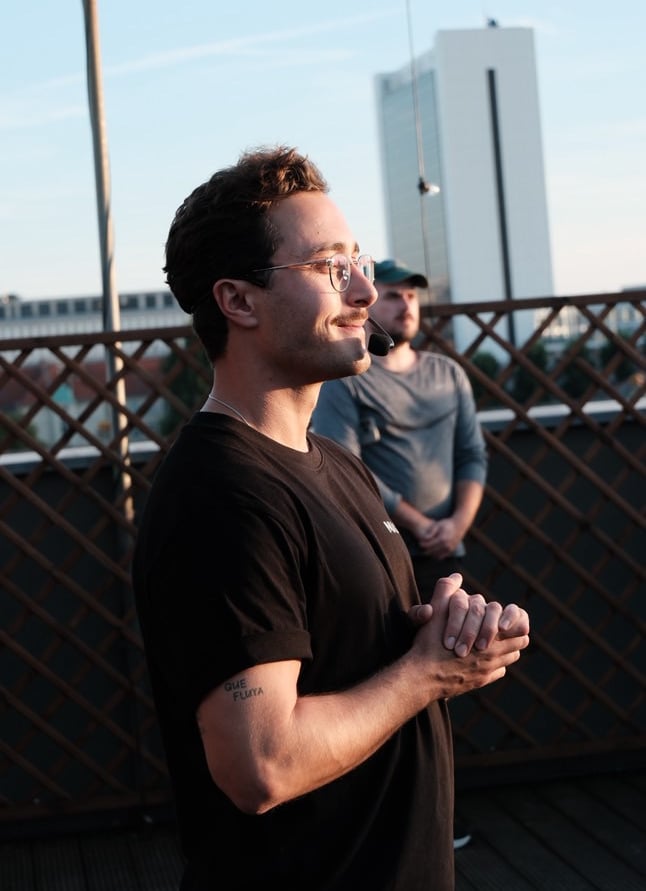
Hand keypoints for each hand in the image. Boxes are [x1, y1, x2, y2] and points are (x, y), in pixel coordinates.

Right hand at [407, 574, 529, 697]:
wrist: (421, 678)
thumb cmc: (430, 644)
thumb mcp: (436, 612)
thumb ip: (446, 591)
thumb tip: (456, 576)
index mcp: (489, 636)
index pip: (521, 627)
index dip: (516, 620)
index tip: (504, 618)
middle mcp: (494, 656)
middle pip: (520, 642)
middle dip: (512, 633)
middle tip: (499, 627)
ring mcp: (489, 671)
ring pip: (511, 657)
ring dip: (505, 647)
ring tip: (490, 640)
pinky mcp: (481, 682)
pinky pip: (499, 671)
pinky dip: (495, 664)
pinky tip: (481, 658)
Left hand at [416, 518, 461, 558]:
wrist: (459, 525)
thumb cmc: (447, 523)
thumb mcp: (438, 525)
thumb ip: (431, 532)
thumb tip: (424, 538)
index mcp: (442, 539)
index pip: (429, 545)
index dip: (423, 545)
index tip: (419, 543)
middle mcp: (446, 545)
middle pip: (432, 552)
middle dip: (426, 550)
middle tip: (422, 547)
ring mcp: (449, 549)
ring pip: (437, 555)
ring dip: (431, 554)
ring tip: (427, 549)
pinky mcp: (451, 550)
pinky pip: (442, 556)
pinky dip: (437, 555)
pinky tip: (434, 550)